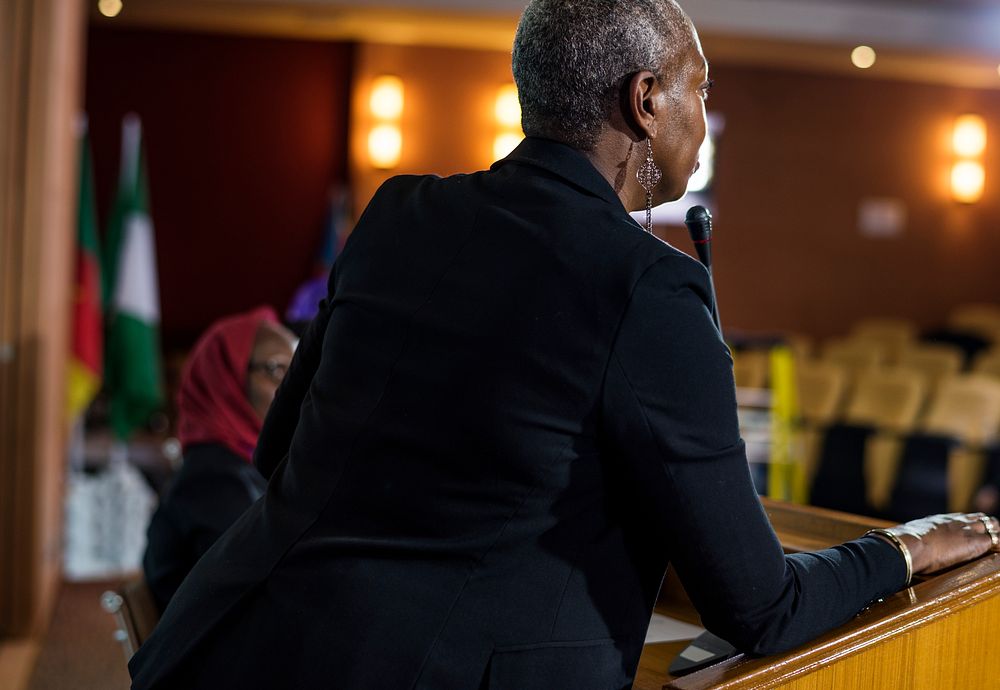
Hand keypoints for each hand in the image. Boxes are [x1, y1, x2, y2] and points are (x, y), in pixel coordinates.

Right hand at [882, 513, 998, 575]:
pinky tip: (997, 552)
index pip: (963, 518)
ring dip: (995, 535)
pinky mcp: (976, 543)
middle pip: (982, 519)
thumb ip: (911, 538)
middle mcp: (956, 521)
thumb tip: (893, 543)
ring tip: (995, 545)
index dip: (971, 525)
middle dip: (988, 528)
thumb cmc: (902, 545)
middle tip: (989, 539)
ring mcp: (967, 530)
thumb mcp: (908, 536)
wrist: (907, 546)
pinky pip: (997, 541)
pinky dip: (998, 546)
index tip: (973, 532)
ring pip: (993, 526)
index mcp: (940, 520)